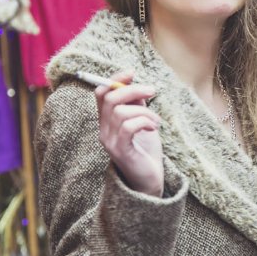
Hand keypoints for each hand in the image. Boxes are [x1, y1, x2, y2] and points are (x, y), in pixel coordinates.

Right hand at [95, 70, 162, 196]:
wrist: (148, 182)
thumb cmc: (146, 151)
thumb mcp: (142, 122)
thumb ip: (137, 104)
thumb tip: (138, 84)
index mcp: (106, 121)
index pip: (101, 93)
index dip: (114, 79)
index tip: (132, 73)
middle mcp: (104, 130)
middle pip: (110, 98)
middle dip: (133, 89)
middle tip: (153, 91)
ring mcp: (110, 141)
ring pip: (121, 112)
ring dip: (144, 110)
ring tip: (155, 121)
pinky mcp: (121, 151)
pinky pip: (129, 127)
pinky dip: (144, 121)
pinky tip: (153, 128)